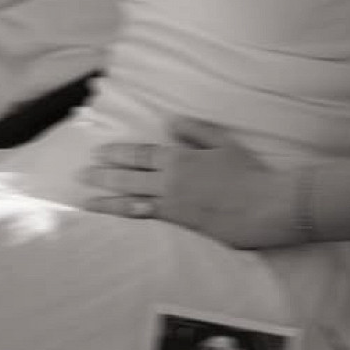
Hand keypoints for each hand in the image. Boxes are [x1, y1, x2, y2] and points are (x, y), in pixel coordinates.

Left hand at [83, 117, 295, 248]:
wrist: (269, 205)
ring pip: (131, 203)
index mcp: (180, 159)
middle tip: (81, 175)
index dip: (118, 153)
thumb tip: (171, 122)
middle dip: (102, 176)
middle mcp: (171, 183)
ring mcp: (174, 207)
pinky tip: (116, 219)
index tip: (99, 153)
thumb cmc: (250, 172)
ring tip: (85, 202)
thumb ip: (195, 131)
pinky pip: (147, 221)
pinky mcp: (182, 227)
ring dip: (106, 201)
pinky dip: (127, 218)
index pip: (141, 154)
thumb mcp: (224, 143)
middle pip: (128, 178)